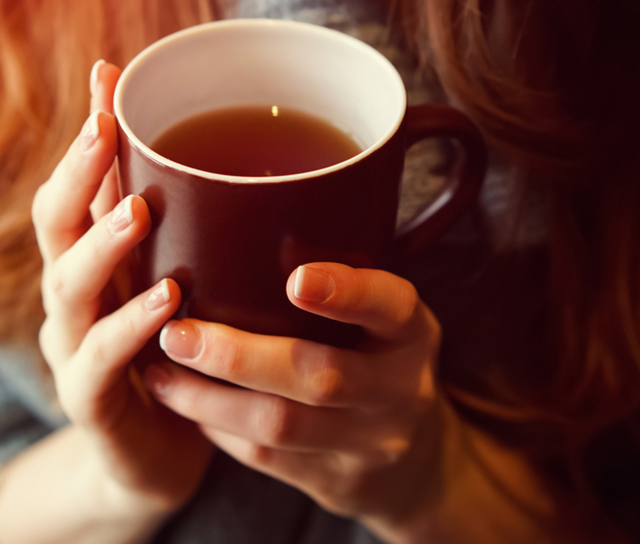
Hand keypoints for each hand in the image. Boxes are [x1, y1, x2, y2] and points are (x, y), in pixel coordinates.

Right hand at [31, 62, 212, 512]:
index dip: (89, 135)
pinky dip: (131, 329)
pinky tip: (167, 301)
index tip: (108, 77)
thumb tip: (252, 175)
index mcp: (100, 263)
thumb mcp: (187, 284)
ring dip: (101, 243)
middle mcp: (77, 297)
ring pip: (69, 287)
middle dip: (81, 173)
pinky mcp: (94, 399)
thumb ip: (200, 236)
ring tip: (137, 208)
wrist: (165, 449)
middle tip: (106, 127)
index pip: (82, 186)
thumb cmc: (181, 352)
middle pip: (57, 225)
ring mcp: (76, 348)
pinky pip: (103, 362)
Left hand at [143, 262, 441, 532]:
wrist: (413, 460)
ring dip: (210, 399)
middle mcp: (399, 389)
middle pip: (320, 376)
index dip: (346, 293)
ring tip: (161, 371)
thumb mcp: (385, 319)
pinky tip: (188, 402)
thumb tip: (249, 225)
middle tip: (176, 333)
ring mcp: (368, 442)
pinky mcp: (335, 480)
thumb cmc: (382, 359)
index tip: (294, 278)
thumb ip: (346, 282)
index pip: (390, 306)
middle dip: (239, 356)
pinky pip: (267, 457)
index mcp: (412, 333)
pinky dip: (219, 427)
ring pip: (281, 425)